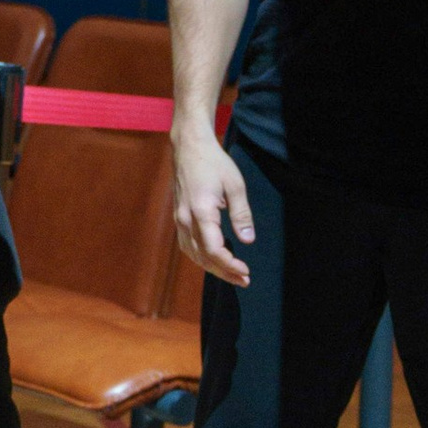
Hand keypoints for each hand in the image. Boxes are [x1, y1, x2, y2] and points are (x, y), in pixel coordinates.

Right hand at [173, 124, 253, 286]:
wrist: (189, 147)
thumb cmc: (214, 162)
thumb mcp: (235, 185)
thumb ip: (241, 214)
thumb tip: (248, 240)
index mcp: (201, 211)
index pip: (213, 249)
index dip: (229, 265)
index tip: (246, 271)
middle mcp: (186, 219)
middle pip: (203, 256)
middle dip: (224, 272)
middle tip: (244, 280)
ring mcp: (180, 219)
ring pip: (193, 254)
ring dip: (212, 268)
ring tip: (232, 274)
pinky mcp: (179, 217)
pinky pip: (187, 245)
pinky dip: (201, 257)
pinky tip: (213, 260)